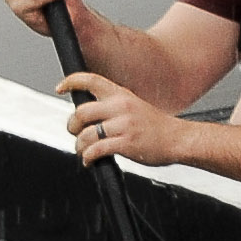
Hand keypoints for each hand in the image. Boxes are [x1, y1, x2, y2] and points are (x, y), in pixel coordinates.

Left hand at [57, 71, 184, 168]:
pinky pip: (95, 150)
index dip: (71, 82)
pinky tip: (90, 160)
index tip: (60, 88)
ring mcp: (124, 126)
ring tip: (84, 150)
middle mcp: (121, 107)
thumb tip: (85, 115)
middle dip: (72, 126)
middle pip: (81, 112)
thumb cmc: (158, 126)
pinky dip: (87, 157)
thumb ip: (112, 107)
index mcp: (122, 95)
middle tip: (75, 132)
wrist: (180, 139)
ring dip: (79, 146)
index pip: (91, 80)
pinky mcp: (126, 144)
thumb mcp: (135, 106)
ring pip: (86, 134)